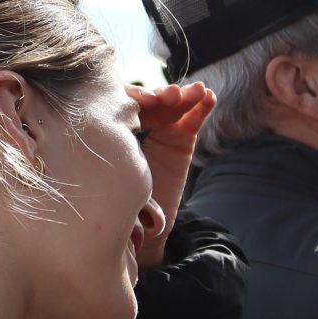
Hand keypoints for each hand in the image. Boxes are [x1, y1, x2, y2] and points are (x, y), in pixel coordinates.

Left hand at [128, 81, 216, 263]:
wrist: (139, 227)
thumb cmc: (117, 202)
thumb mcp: (113, 185)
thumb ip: (115, 170)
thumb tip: (107, 163)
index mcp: (112, 128)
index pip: (121, 106)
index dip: (132, 99)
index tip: (141, 101)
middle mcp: (136, 125)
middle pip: (149, 104)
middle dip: (161, 96)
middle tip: (170, 95)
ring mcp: (159, 130)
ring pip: (172, 108)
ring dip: (185, 97)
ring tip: (197, 92)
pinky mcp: (180, 140)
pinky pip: (191, 121)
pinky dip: (201, 108)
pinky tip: (209, 98)